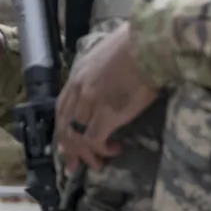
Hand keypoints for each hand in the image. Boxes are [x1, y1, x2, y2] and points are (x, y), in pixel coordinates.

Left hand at [55, 23, 159, 173]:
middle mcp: (79, 89)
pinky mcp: (107, 112)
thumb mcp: (106, 56)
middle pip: (64, 124)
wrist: (149, 43)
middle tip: (73, 166)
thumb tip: (107, 83)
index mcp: (78, 75)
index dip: (62, 128)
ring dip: (85, 154)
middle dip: (68, 148)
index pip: (61, 107)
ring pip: (76, 135)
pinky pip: (93, 139)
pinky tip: (114, 149)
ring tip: (98, 164)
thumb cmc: (136, 45)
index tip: (66, 144)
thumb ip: (99, 73)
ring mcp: (91, 101)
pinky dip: (101, 149)